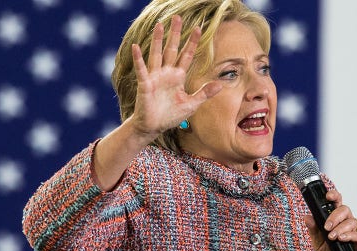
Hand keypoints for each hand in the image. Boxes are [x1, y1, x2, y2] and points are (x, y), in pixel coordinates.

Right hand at [130, 15, 221, 140]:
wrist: (154, 127)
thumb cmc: (171, 115)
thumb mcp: (191, 104)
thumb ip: (204, 93)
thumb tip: (220, 85)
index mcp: (178, 77)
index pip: (187, 55)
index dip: (192, 42)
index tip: (198, 29)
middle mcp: (166, 73)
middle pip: (172, 49)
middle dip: (175, 34)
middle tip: (178, 18)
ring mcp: (155, 77)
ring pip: (157, 54)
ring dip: (157, 40)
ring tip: (159, 25)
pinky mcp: (145, 84)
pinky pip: (142, 69)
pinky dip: (139, 59)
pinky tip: (136, 47)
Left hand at [303, 189, 356, 250]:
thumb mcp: (318, 243)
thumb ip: (313, 230)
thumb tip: (306, 217)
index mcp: (337, 219)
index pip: (337, 203)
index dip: (334, 196)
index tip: (327, 196)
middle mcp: (347, 222)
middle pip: (345, 209)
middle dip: (334, 216)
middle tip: (326, 227)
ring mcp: (356, 230)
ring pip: (351, 221)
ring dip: (340, 228)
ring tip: (332, 237)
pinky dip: (349, 235)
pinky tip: (341, 239)